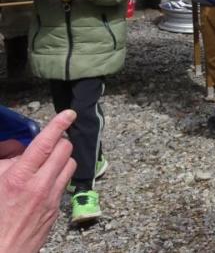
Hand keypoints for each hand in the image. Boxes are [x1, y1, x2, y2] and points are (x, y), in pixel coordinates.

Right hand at [0, 109, 76, 252]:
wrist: (1, 251)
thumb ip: (6, 162)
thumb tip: (17, 148)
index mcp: (18, 178)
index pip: (45, 143)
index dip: (58, 124)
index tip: (68, 114)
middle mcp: (39, 186)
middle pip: (64, 149)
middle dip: (59, 141)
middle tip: (49, 142)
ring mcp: (51, 198)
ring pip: (70, 164)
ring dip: (62, 158)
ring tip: (47, 161)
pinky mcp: (56, 210)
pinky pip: (65, 183)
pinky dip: (59, 176)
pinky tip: (45, 180)